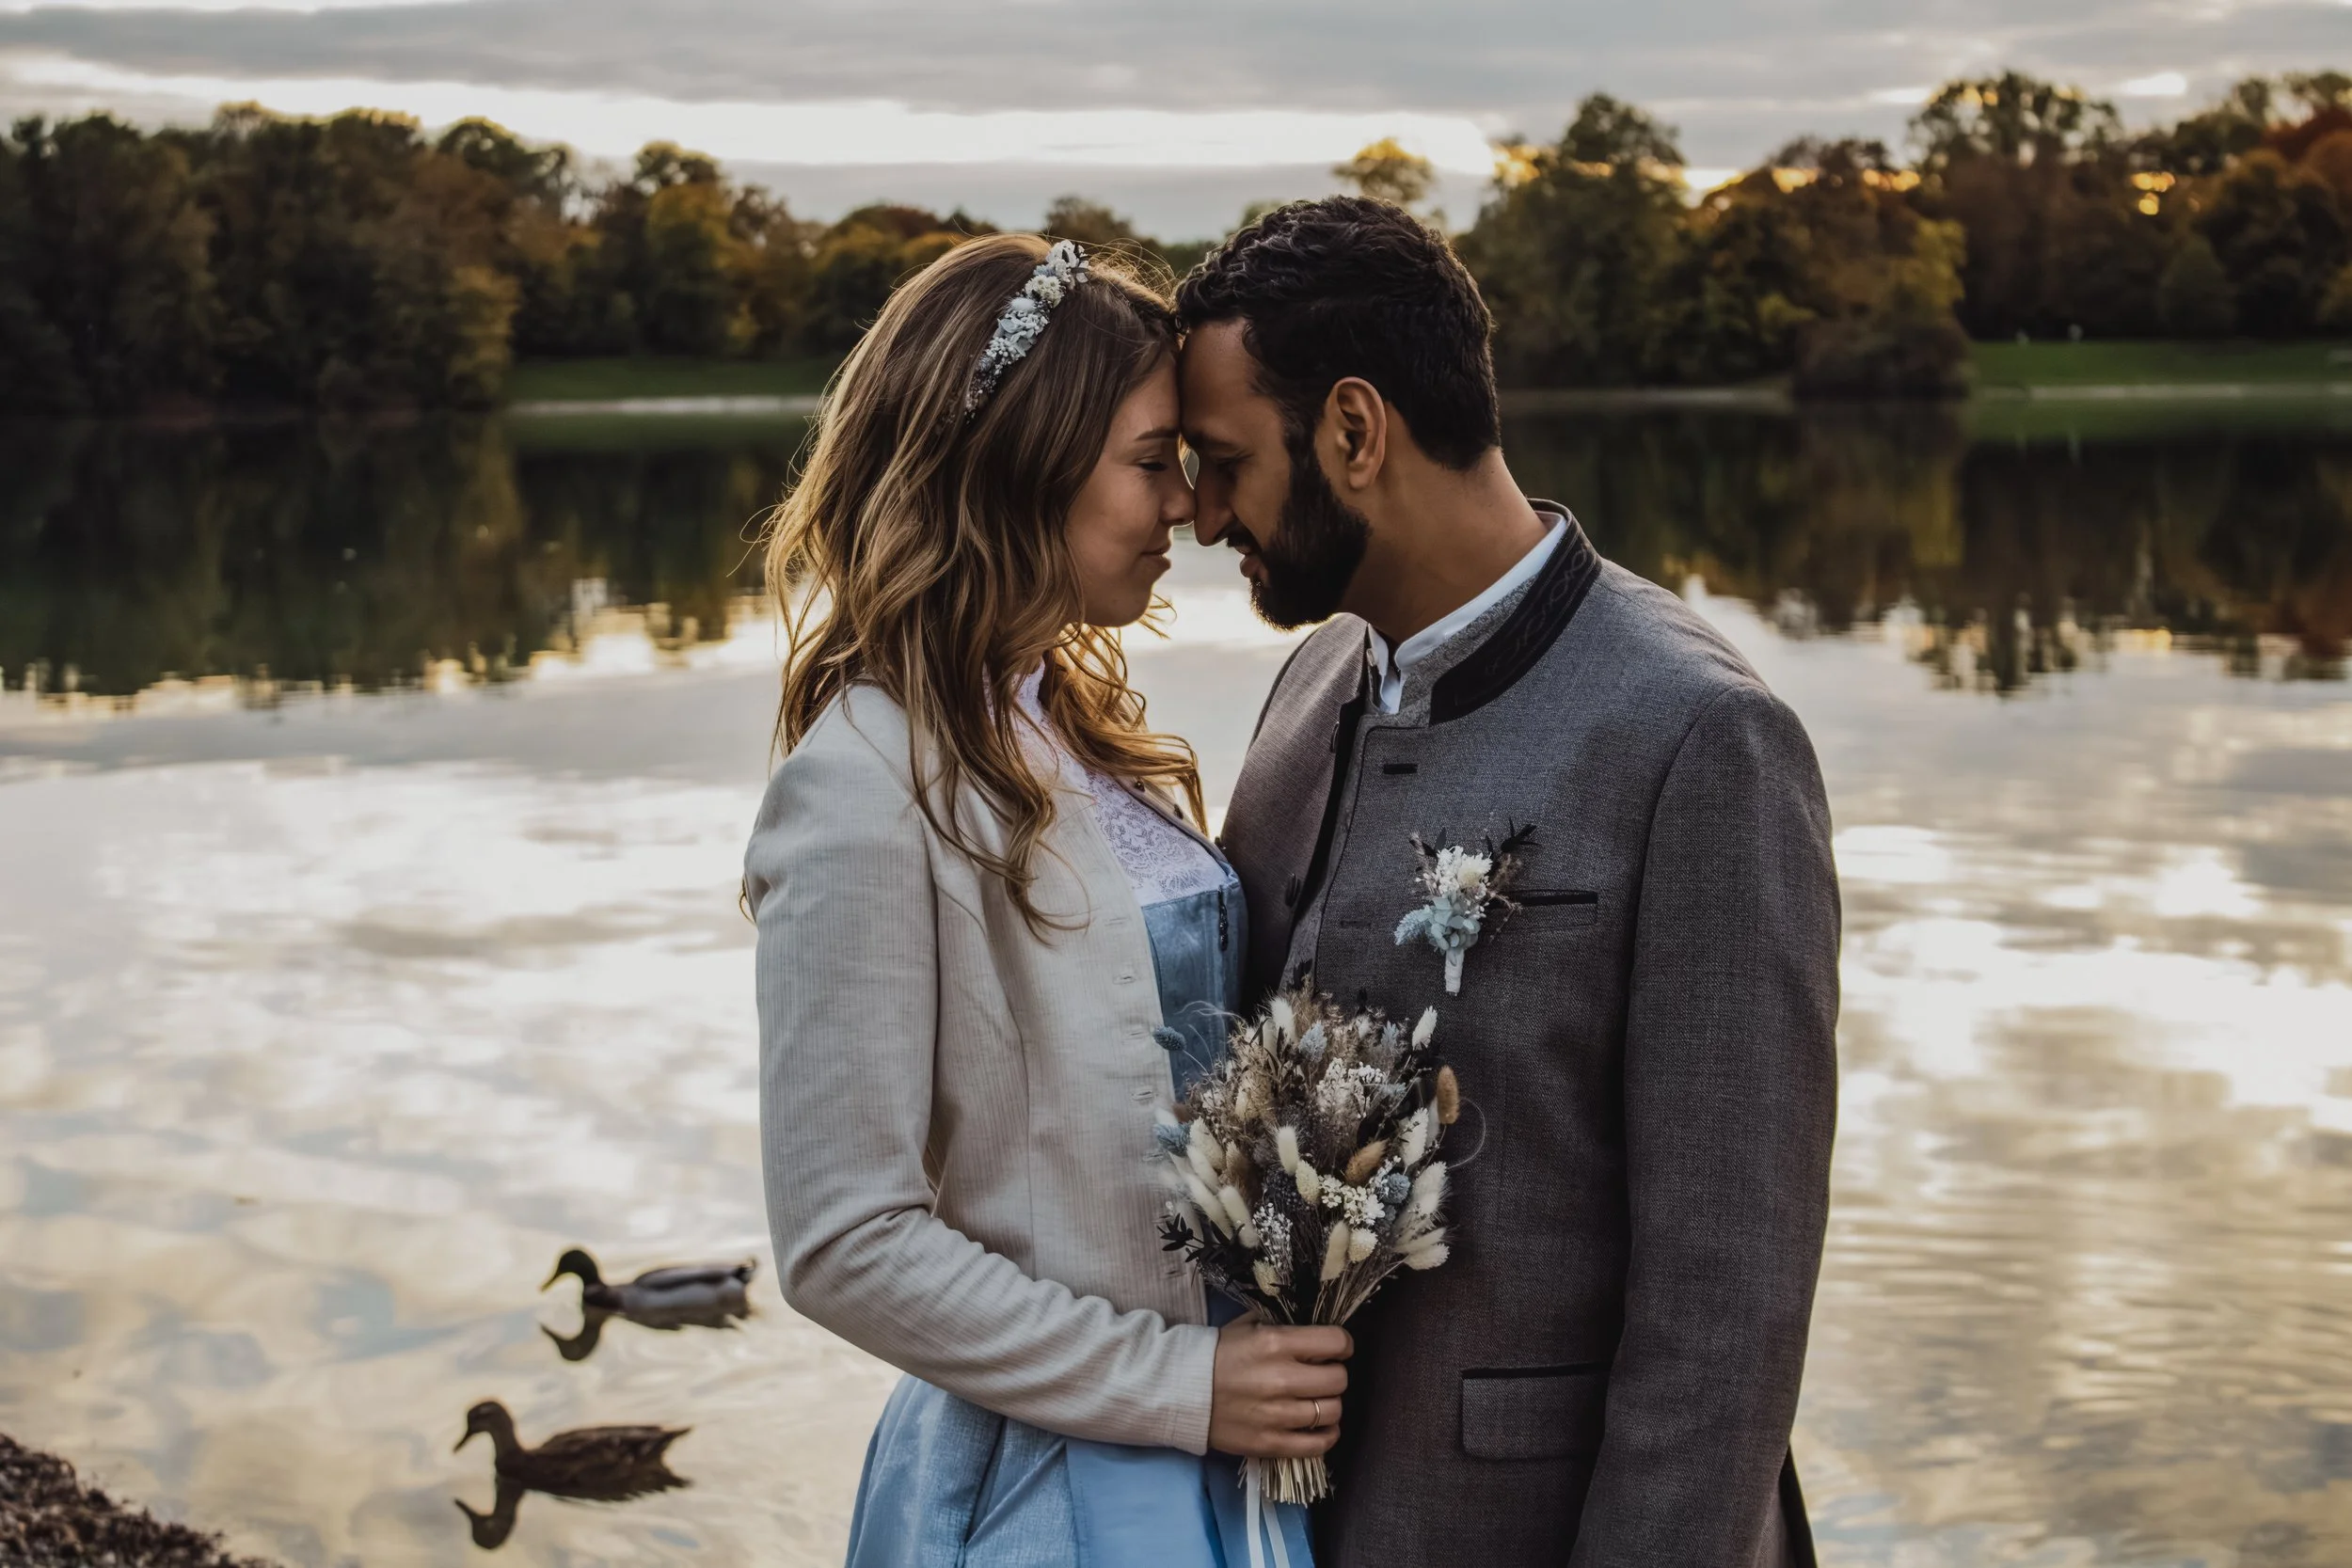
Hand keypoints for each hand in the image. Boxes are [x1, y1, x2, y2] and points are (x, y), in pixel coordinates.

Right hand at [1207, 1320, 1351, 1457]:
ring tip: (1317, 1400)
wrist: (1179, 1390)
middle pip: (1339, 1379)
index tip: (1335, 1349)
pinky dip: (1326, 1436)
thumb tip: (1314, 1329)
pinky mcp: (1269, 1443)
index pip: (1336, 1342)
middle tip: (1322, 1375)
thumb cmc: (1217, 1354)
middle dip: (1335, 1374)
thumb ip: (1283, 1326)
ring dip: (1329, 1404)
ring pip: (1332, 1411)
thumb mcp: (1248, 1326)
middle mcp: (1280, 1379)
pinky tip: (1320, 1427)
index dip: (1342, 1344)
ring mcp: (1276, 1415)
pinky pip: (1317, 1445)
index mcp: (1275, 1343)